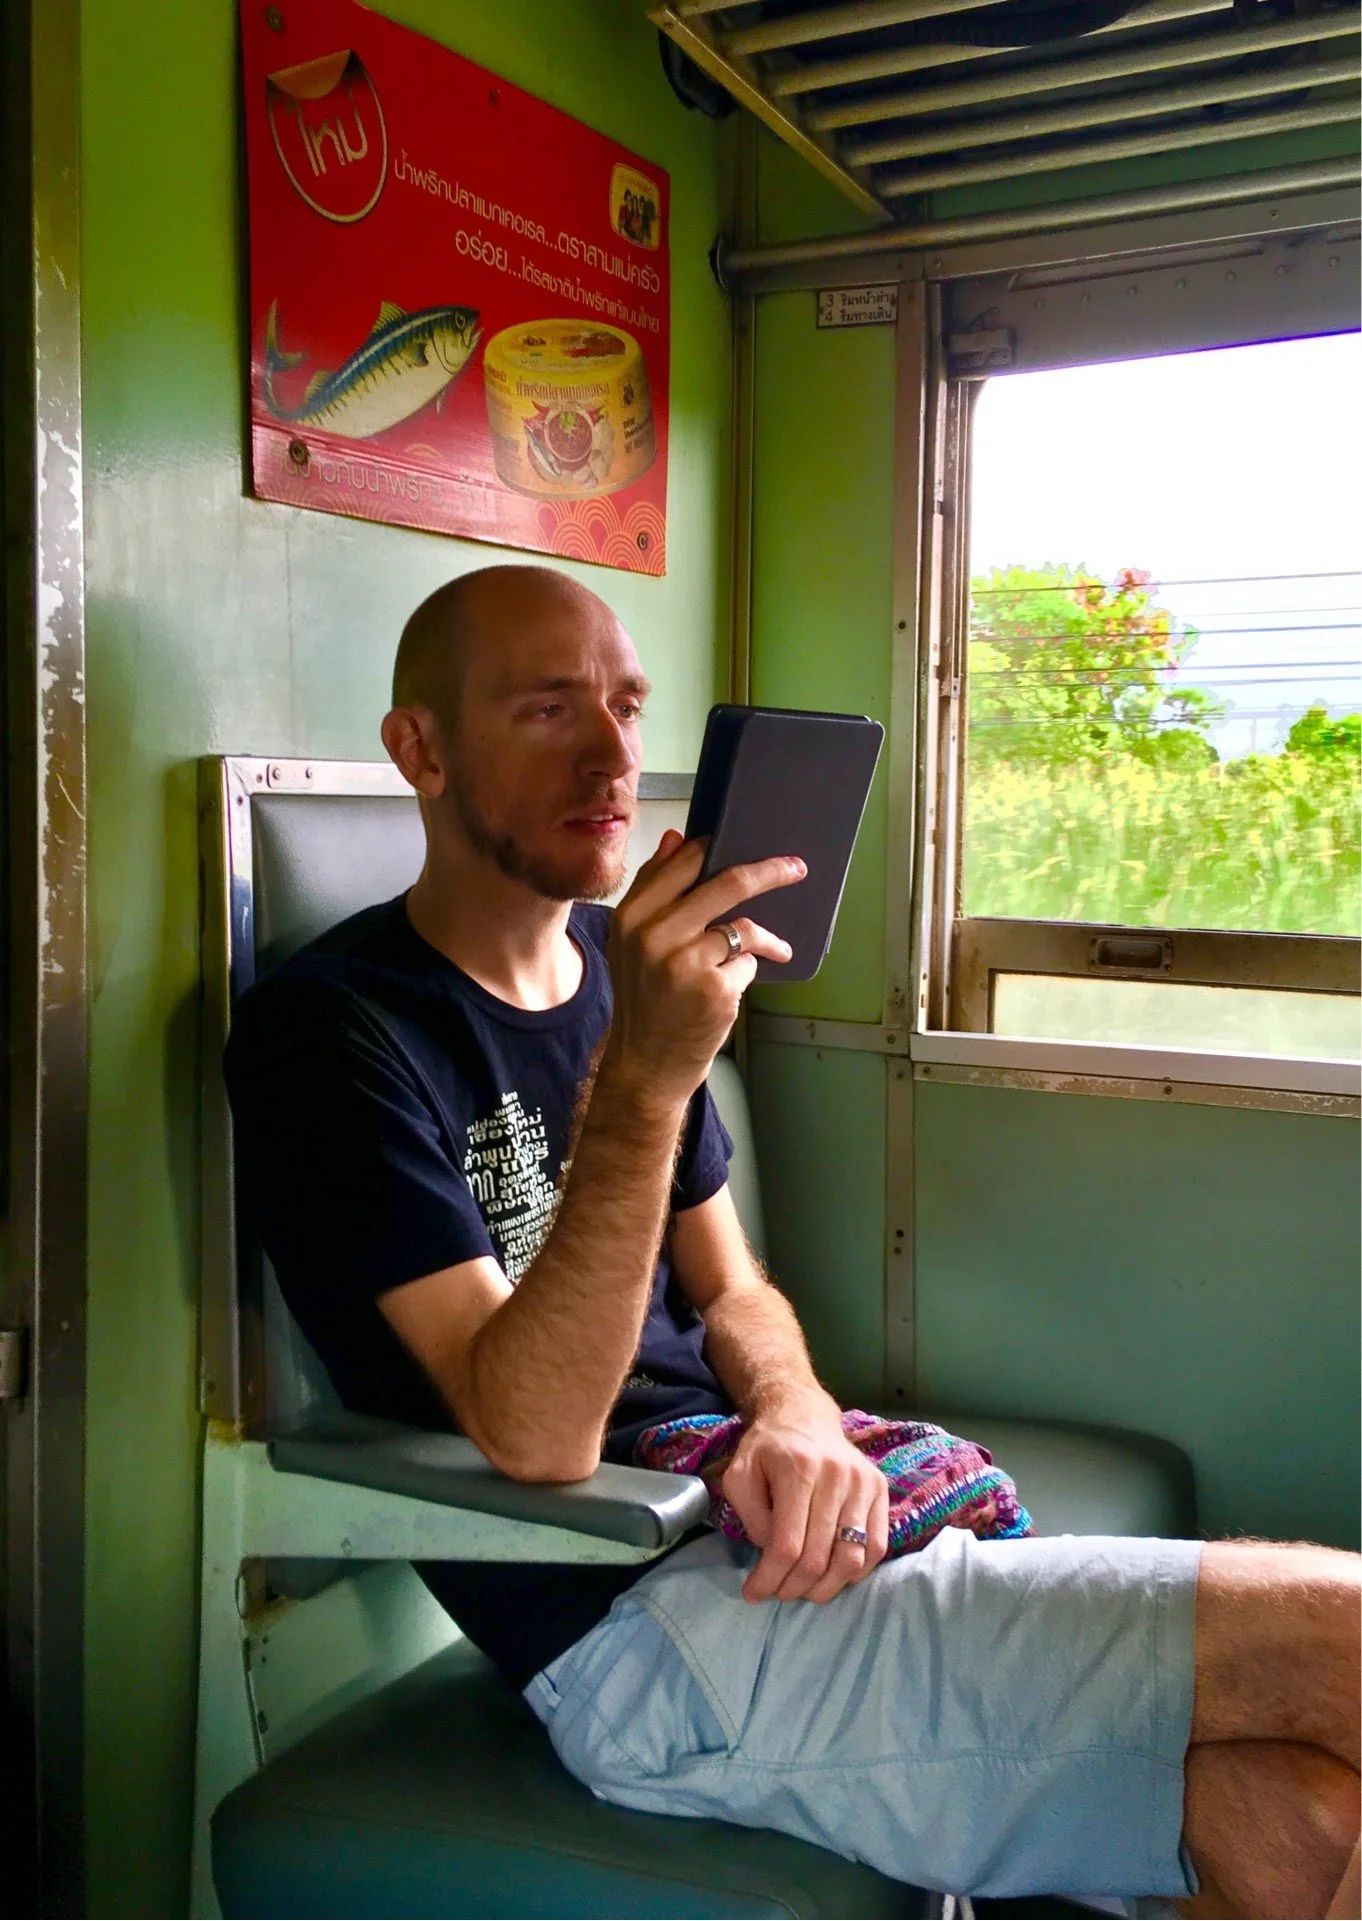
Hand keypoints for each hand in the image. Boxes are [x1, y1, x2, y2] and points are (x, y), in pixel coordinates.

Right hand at [602, 831, 804, 1110]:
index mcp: (631, 916)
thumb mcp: (631, 942)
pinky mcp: (714, 989)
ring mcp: (685, 962)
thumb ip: (652, 889)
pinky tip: (733, 988)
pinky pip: (748, 962)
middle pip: (727, 884)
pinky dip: (747, 972)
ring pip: (743, 927)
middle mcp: (654, 935)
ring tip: (775, 950)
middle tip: (796, 868)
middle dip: (771, 872)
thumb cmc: (644, 1001)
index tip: (747, 844)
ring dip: (764, 940)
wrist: (646, 1063)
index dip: (718, 848)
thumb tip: (676, 838)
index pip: (684, 864)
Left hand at [721, 1392, 889, 1605]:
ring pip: (851, 1558)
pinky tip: (832, 1575)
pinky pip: (876, 1547)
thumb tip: (772, 1555)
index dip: (770, 1578)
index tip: (752, 1593)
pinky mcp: (880, 1489)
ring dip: (825, 1588)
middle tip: (777, 1592)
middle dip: (793, 1587)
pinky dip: (855, 1572)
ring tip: (804, 1591)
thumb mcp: (740, 1475)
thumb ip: (751, 1517)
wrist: (804, 1416)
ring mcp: (864, 1482)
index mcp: (798, 1468)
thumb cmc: (768, 1449)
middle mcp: (837, 1475)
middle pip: (819, 1557)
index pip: (788, 1544)